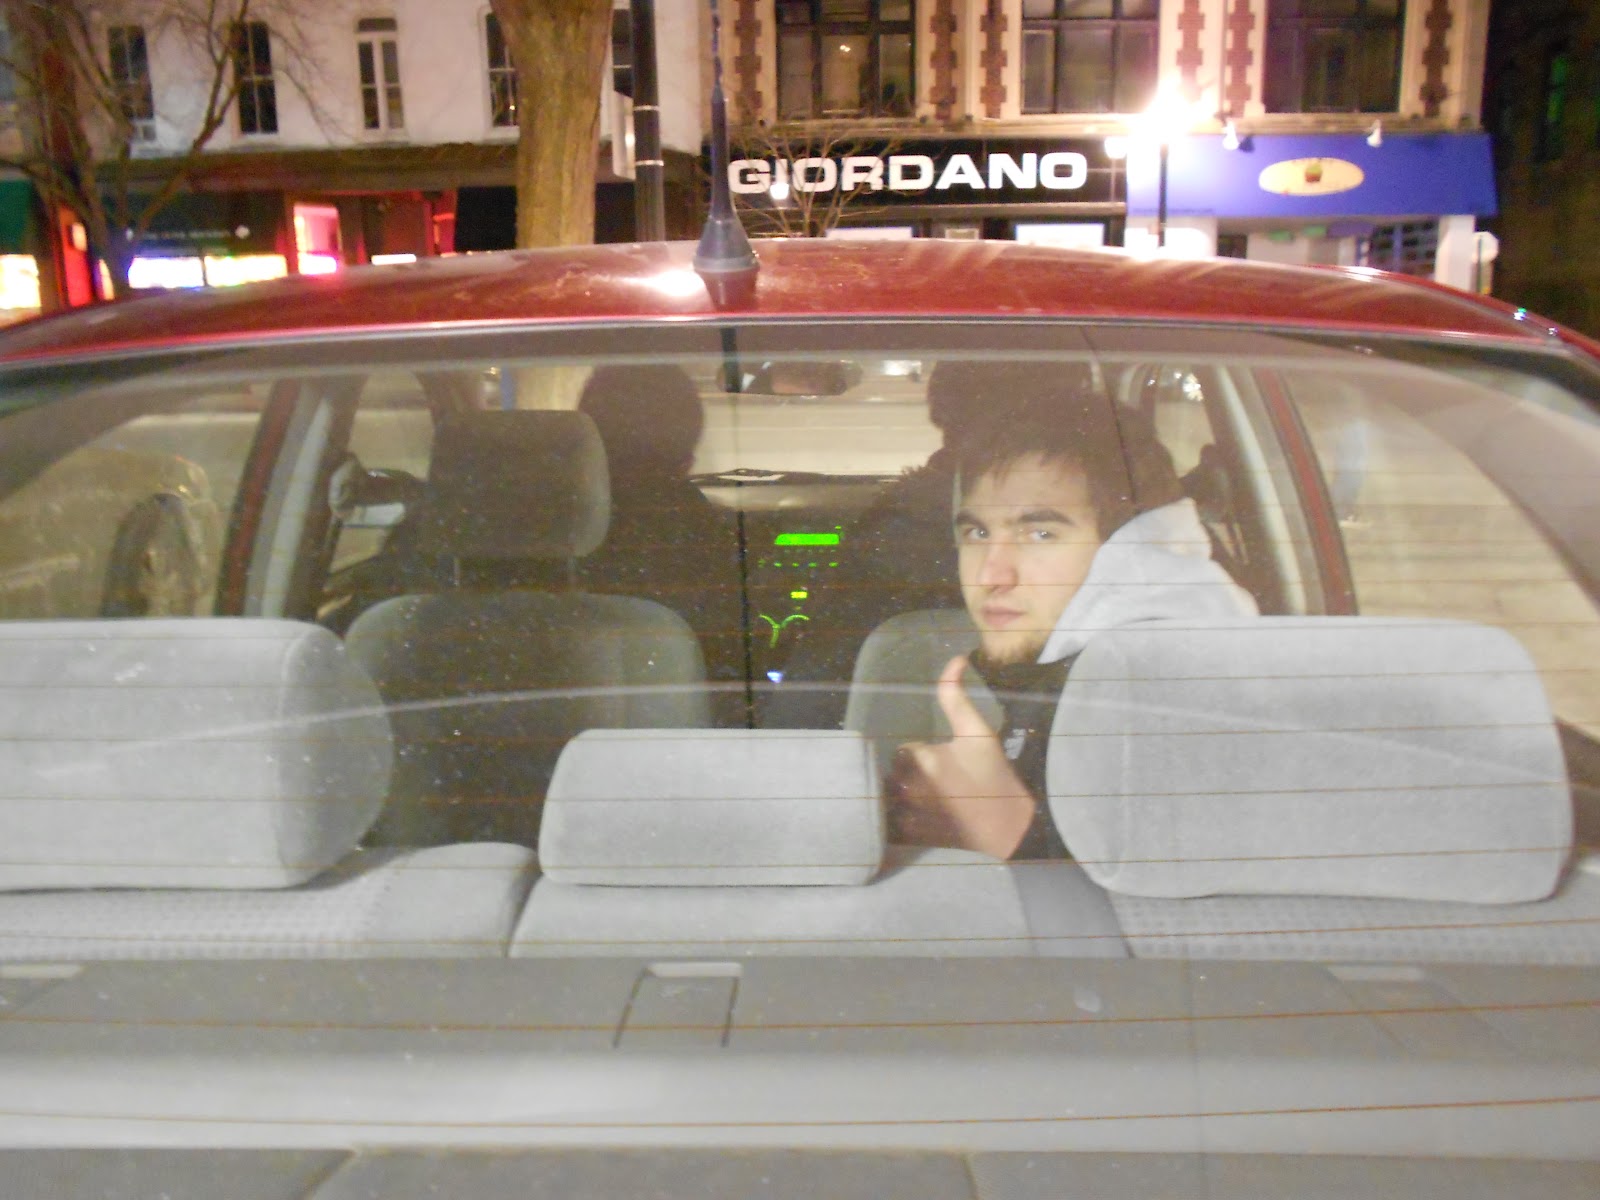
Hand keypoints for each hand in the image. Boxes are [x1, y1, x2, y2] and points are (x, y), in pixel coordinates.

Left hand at [886, 655, 1037, 859]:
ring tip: (934, 806)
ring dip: (906, 800)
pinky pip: (895, 826)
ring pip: (892, 800)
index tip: (945, 766)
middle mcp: (909, 786)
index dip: (923, 758)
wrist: (1010, 829)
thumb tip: (955, 659)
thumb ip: (957, 696)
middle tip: (942, 787)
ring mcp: (909, 816)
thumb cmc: (994, 776)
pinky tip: (930, 823)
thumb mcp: (978, 732)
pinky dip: (906, 823)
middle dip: (912, 778)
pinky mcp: (911, 839)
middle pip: (894, 775)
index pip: (904, 752)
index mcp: (921, 757)